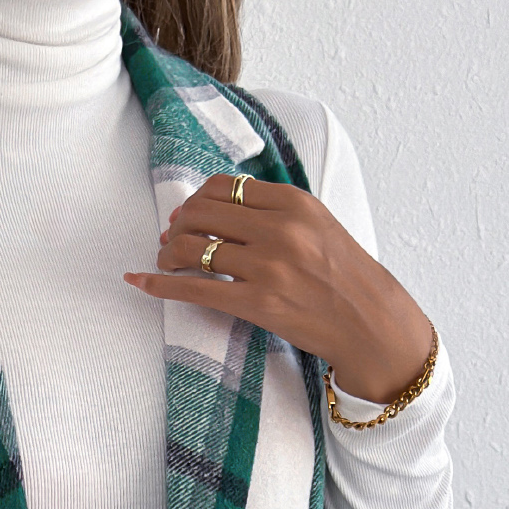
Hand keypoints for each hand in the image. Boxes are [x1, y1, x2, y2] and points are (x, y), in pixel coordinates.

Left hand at [123, 176, 434, 405]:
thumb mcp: (318, 225)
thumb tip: (221, 206)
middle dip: (178, 223)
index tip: (189, 212)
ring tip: (166, 260)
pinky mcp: (256, 304)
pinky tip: (140, 281)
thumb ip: (276, 211)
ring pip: (193, 246)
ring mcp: (266, 268)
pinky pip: (193, 289)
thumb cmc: (343, 276)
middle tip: (171, 238)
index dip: (198, 197)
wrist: (368, 322)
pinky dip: (159, 284)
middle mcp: (278, 230)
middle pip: (203, 211)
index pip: (227, 186)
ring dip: (168, 252)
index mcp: (294, 203)